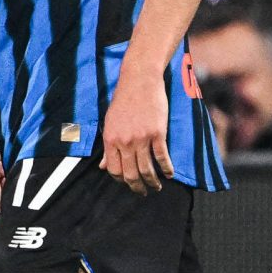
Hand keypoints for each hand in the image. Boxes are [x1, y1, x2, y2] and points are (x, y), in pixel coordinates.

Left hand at [98, 69, 172, 194]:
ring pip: (147, 169)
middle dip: (137, 187)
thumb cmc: (123, 100)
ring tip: (156, 187)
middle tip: (143, 192)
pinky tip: (169, 174)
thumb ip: (108, 146)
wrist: (140, 80)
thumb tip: (102, 167)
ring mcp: (141, 138)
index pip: (114, 169)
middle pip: (130, 173)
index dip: (121, 180)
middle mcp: (125, 141)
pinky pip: (162, 156)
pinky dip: (166, 168)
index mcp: (110, 139)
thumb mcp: (110, 123)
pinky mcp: (157, 133)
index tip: (128, 183)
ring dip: (152, 182)